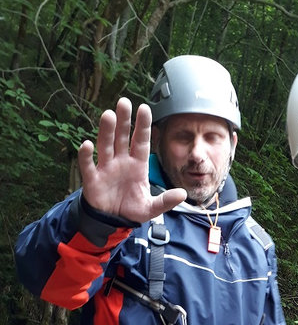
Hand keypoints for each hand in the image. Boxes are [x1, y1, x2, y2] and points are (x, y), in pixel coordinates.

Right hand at [78, 97, 185, 221]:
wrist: (112, 221)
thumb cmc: (131, 208)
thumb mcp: (151, 208)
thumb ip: (165, 201)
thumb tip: (183, 194)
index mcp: (137, 165)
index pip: (141, 141)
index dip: (142, 126)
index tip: (144, 108)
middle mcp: (121, 162)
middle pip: (122, 137)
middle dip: (123, 120)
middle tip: (124, 102)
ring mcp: (106, 168)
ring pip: (105, 145)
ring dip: (106, 131)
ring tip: (108, 115)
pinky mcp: (93, 179)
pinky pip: (88, 165)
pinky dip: (86, 156)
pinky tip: (87, 145)